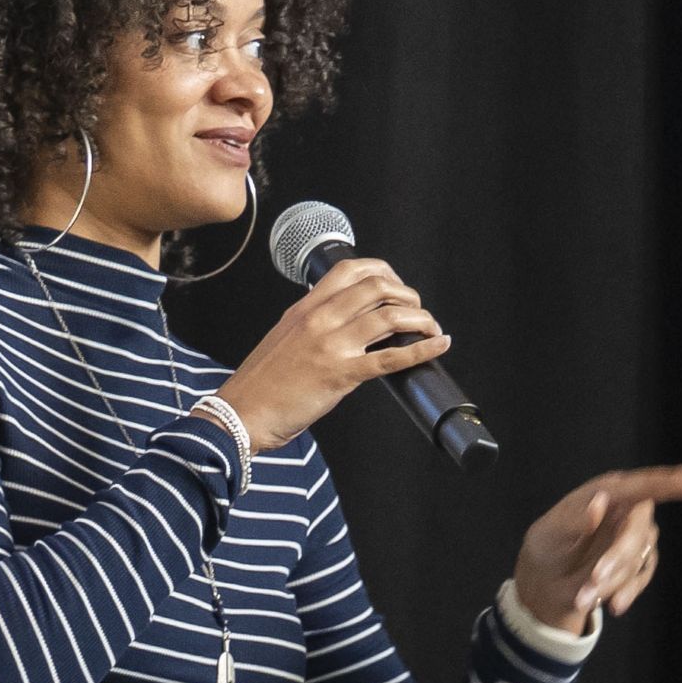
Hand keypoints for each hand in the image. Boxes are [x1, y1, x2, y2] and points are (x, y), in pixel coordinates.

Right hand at [214, 255, 452, 450]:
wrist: (241, 413)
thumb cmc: (264, 382)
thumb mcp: (286, 337)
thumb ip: (315, 323)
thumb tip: (351, 319)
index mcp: (304, 308)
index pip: (350, 269)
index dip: (384, 271)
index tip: (397, 286)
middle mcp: (318, 319)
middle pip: (377, 287)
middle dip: (409, 295)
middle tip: (418, 311)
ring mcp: (330, 345)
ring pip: (389, 316)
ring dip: (421, 319)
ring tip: (431, 329)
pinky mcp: (341, 374)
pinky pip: (391, 357)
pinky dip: (423, 349)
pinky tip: (439, 345)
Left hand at [511, 467, 681, 634]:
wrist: (547, 585)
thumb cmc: (547, 549)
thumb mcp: (549, 534)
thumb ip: (573, 519)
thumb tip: (600, 503)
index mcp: (607, 492)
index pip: (642, 485)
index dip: (672, 483)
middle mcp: (627, 510)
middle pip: (639, 530)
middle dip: (618, 558)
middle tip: (593, 580)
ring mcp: (637, 536)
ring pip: (639, 557)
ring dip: (612, 580)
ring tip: (584, 595)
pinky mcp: (641, 561)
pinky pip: (643, 576)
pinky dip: (627, 591)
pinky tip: (612, 604)